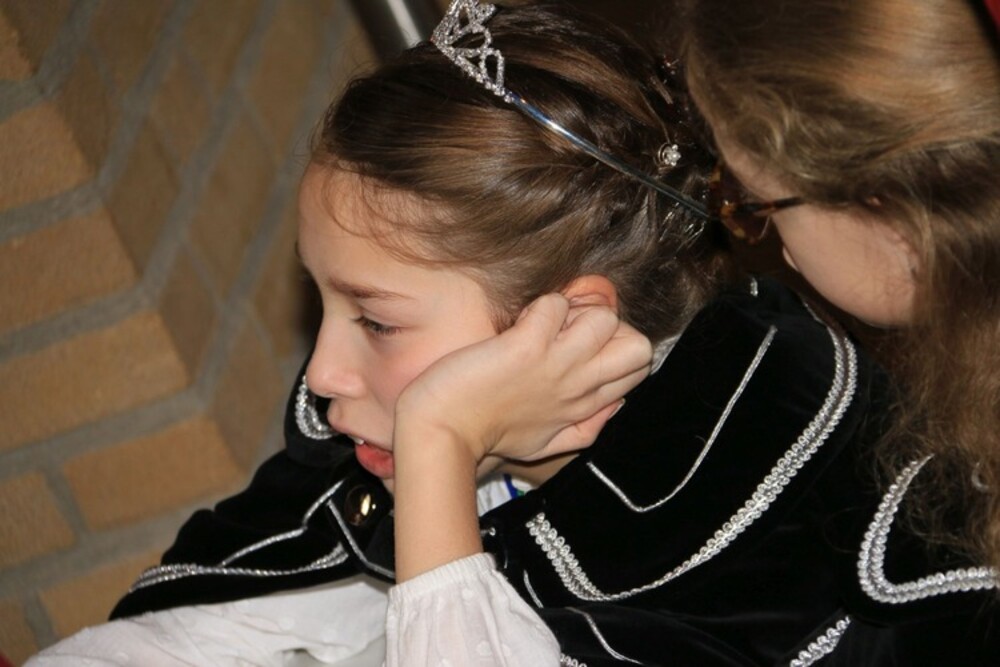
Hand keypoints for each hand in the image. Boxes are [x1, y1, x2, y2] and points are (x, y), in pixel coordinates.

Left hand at [394, 293, 652, 464]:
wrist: (442, 433)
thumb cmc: (488, 434)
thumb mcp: (546, 444)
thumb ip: (587, 428)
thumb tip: (616, 405)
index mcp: (584, 405)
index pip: (637, 367)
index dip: (615, 346)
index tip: (580, 345)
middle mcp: (578, 384)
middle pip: (637, 345)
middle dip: (610, 326)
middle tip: (570, 331)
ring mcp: (554, 364)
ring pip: (604, 318)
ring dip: (576, 310)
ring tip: (544, 324)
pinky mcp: (525, 347)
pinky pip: (554, 306)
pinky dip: (540, 306)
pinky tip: (521, 324)